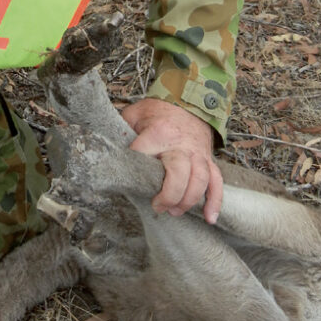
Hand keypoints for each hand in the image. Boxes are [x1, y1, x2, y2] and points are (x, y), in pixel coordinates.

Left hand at [122, 98, 222, 222]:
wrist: (186, 102)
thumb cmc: (156, 113)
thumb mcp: (135, 114)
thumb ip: (121, 130)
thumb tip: (104, 150)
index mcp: (158, 132)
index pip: (143, 156)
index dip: (133, 171)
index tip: (127, 180)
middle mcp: (181, 144)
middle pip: (179, 173)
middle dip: (169, 195)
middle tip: (157, 206)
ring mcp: (197, 154)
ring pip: (200, 180)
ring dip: (188, 200)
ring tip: (174, 212)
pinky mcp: (207, 161)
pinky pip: (216, 182)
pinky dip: (215, 201)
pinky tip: (210, 218)